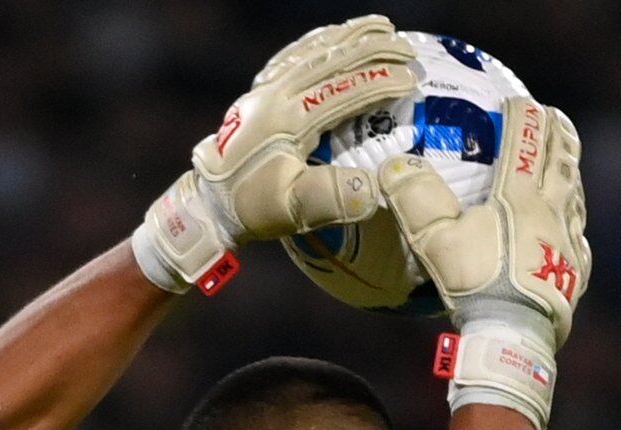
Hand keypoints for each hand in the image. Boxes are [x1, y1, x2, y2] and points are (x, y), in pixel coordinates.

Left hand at [133, 16, 418, 294]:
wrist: (208, 201)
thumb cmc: (254, 208)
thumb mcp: (292, 211)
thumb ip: (331, 198)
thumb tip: (373, 186)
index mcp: (291, 120)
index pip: (346, 90)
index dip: (382, 81)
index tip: (412, 80)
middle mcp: (278, 94)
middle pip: (334, 60)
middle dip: (375, 49)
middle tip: (409, 48)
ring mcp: (267, 88)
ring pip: (314, 49)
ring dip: (351, 35)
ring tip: (382, 26)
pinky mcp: (260, 90)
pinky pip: (293, 54)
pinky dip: (319, 40)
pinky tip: (335, 35)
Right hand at [382, 96, 589, 429]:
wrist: (515, 337)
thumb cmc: (476, 285)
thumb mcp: (436, 241)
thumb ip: (415, 199)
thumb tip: (393, 165)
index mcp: (520, 196)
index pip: (526, 142)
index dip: (523, 116)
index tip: (517, 99)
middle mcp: (552, 211)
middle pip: (561, 162)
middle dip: (558, 135)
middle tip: (555, 119)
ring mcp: (568, 243)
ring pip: (575, 197)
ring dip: (570, 175)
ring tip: (566, 165)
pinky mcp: (575, 274)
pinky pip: (578, 239)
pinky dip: (574, 223)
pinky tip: (571, 229)